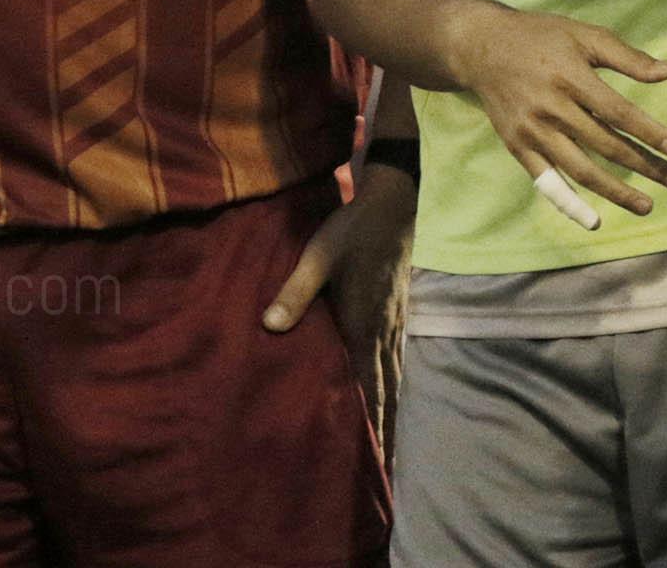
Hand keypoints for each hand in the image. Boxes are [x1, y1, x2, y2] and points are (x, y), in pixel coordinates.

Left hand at [261, 164, 415, 437]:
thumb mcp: (317, 256)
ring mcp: (394, 321)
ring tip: (389, 437)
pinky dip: (394, 380)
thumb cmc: (352, 230)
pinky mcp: (395, 311)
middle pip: (388, 386)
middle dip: (387, 424)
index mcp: (366, 324)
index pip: (370, 382)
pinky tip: (390, 389)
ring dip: (392, 405)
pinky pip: (396, 356)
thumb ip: (294, 291)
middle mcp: (384, 329)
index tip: (376, 452)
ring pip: (395, 373)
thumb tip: (270, 327)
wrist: (393, 204)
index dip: (372, 418)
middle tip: (387, 462)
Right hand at [449, 4, 666, 220]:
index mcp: (570, 77)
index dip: (648, 133)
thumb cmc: (542, 37)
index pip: (617, 113)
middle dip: (644, 166)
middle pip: (604, 145)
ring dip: (615, 192)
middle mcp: (550, 108)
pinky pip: (547, 182)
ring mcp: (532, 131)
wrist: (482, 47)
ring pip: (580, 170)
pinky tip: (594, 221)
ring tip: (647, 205)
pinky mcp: (517, 147)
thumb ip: (630, 58)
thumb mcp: (585, 36)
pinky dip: (569, 204)